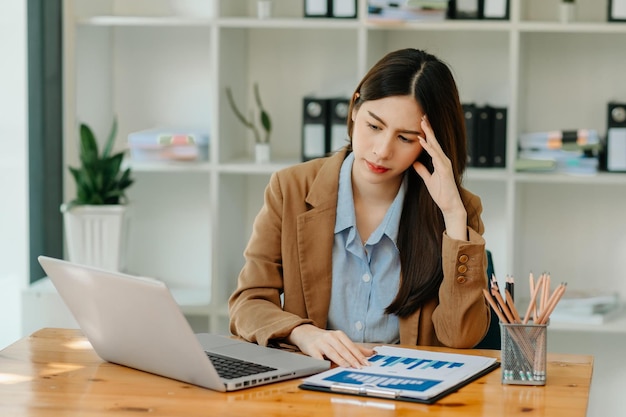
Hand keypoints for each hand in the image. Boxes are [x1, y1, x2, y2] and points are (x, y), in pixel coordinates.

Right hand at [287, 324, 373, 367]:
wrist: (305, 333)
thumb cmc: (325, 340)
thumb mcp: (340, 341)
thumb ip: (355, 348)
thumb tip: (371, 353)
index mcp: (339, 335)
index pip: (351, 346)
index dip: (359, 355)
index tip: (367, 364)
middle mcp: (331, 337)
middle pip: (343, 349)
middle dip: (352, 359)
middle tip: (360, 367)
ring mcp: (321, 342)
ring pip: (333, 352)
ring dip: (341, 360)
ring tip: (348, 367)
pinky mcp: (311, 349)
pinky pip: (319, 357)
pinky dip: (324, 363)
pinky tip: (329, 367)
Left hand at [413, 115, 466, 239]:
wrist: (450, 205)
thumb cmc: (441, 193)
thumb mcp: (428, 180)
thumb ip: (422, 170)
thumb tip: (415, 162)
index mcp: (440, 161)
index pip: (432, 145)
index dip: (427, 134)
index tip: (421, 123)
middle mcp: (443, 160)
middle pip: (435, 141)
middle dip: (428, 128)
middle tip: (422, 116)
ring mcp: (445, 163)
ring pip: (435, 145)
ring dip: (428, 133)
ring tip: (422, 122)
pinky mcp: (444, 169)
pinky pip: (435, 155)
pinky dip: (428, 147)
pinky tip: (422, 140)